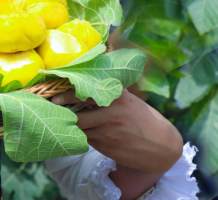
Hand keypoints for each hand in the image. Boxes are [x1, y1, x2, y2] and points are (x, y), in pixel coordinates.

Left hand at [52, 89, 182, 173]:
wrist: (163, 147)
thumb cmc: (143, 118)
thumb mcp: (130, 99)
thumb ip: (110, 90)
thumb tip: (91, 71)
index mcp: (116, 98)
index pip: (84, 93)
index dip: (65, 95)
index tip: (54, 96)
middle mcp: (110, 114)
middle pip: (76, 114)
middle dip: (63, 113)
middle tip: (54, 109)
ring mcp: (107, 132)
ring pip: (80, 128)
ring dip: (74, 125)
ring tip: (67, 119)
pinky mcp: (106, 147)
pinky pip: (87, 139)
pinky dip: (84, 135)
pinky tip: (88, 131)